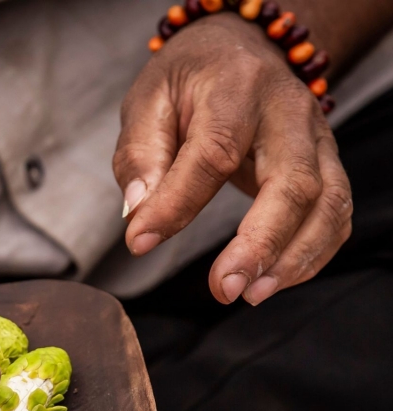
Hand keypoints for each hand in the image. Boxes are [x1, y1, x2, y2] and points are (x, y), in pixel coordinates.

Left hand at [113, 13, 351, 304]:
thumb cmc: (188, 82)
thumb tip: (138, 215)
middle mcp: (289, 112)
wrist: (238, 52)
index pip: (213, 152)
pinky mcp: (325, 165)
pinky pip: (335, 215)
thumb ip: (141, 157)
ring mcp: (317, 140)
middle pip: (294, 182)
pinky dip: (310, 256)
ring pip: (328, 203)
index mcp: (237, 87)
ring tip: (250, 295)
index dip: (178, 203)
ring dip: (294, 258)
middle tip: (225, 288)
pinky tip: (272, 281)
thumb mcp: (148, 103)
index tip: (140, 242)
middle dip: (262, 244)